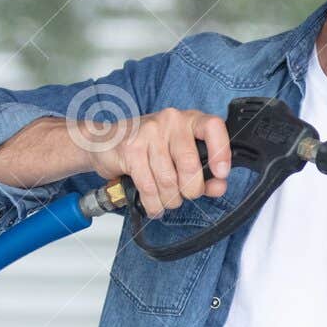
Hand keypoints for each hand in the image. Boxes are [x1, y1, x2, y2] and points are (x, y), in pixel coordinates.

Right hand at [85, 108, 230, 215]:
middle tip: (186, 194)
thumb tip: (219, 186)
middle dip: (191, 190)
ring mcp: (148, 134)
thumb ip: (204, 171)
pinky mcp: (130, 150)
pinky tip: (155, 206)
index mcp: (188, 120)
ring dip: (171, 199)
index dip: (221, 152)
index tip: (221, 174)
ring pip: (168, 180)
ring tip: (168, 200)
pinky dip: (154, 204)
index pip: (213, 127)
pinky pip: (149, 187)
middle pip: (190, 164)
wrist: (105, 141)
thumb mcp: (180, 155)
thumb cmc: (149, 148)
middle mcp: (170, 121)